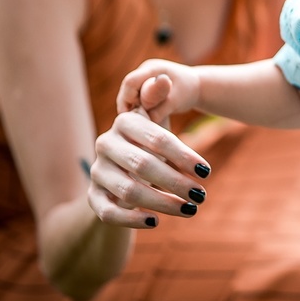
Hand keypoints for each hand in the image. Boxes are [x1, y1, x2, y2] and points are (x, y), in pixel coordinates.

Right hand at [87, 107, 210, 228]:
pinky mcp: (92, 196)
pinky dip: (133, 220)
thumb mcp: (157, 123)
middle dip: (176, 182)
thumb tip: (164, 77)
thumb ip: (160, 100)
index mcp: (124, 122)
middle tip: (201, 195)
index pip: (157, 138)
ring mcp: (96, 172)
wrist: (120, 170)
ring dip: (162, 203)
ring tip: (190, 209)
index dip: (184, 155)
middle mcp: (105, 144)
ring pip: (129, 191)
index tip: (207, 171)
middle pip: (143, 165)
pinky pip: (108, 212)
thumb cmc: (147, 143)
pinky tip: (156, 222)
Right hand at [115, 58, 201, 123]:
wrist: (197, 86)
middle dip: (129, 106)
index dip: (128, 100)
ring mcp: (143, 77)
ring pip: (128, 96)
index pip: (130, 82)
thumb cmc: (188, 91)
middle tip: (138, 121)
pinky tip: (145, 117)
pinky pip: (133, 99)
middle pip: (126, 89)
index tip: (134, 116)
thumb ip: (161, 109)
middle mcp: (144, 71)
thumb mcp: (177, 100)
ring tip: (144, 119)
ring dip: (133, 109)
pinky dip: (137, 109)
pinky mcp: (143, 86)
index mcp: (152, 68)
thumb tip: (145, 121)